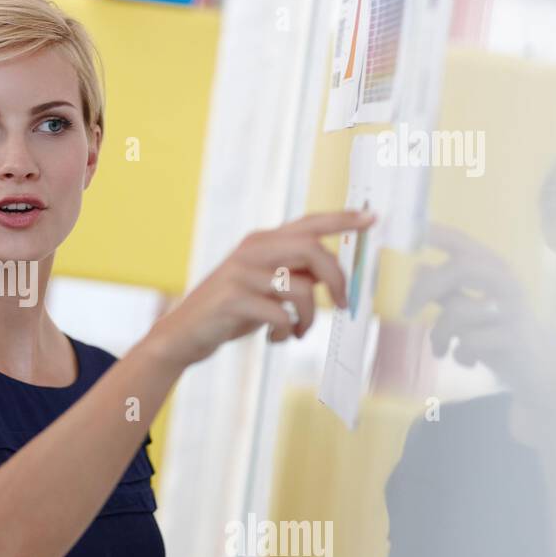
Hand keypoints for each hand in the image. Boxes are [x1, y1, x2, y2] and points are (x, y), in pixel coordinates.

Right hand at [148, 210, 373, 368]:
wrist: (183, 333)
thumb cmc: (231, 310)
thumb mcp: (265, 286)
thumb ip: (294, 274)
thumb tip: (333, 274)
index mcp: (261, 241)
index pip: (309, 223)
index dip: (342, 220)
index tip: (372, 217)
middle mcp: (251, 250)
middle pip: (312, 249)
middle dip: (337, 279)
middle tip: (343, 304)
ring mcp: (241, 273)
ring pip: (301, 288)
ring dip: (309, 317)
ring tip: (299, 331)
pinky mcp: (233, 299)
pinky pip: (281, 315)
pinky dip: (287, 332)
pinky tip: (276, 339)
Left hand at [406, 224, 555, 407]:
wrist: (542, 369)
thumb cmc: (497, 334)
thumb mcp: (469, 310)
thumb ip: (446, 291)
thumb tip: (417, 267)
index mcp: (493, 270)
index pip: (462, 243)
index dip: (436, 234)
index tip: (410, 233)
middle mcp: (506, 282)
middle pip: (460, 268)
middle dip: (424, 289)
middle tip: (406, 313)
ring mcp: (513, 308)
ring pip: (457, 312)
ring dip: (438, 336)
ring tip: (440, 350)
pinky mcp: (515, 337)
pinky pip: (469, 341)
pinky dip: (458, 355)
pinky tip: (466, 362)